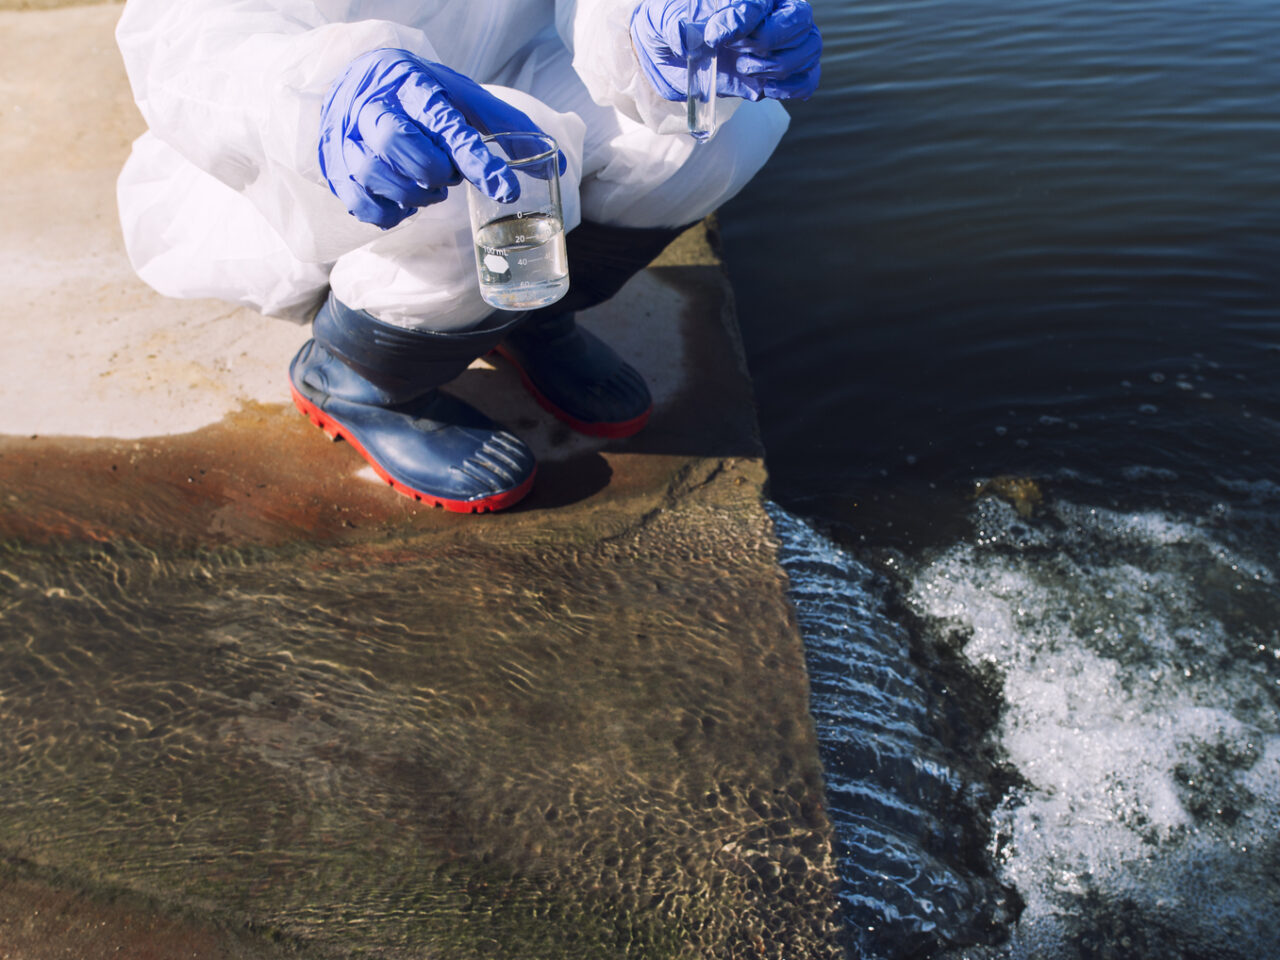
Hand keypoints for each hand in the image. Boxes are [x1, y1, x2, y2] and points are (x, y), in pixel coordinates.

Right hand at [319, 49, 543, 227]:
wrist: (358, 81)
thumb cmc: (421, 95)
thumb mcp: (464, 99)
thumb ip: (508, 130)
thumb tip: (556, 167)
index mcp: (414, 86)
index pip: (448, 126)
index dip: (480, 163)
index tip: (507, 190)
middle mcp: (373, 107)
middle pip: (399, 145)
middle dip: (433, 172)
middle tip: (447, 177)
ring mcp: (347, 138)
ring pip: (376, 175)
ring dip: (414, 194)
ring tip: (430, 188)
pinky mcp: (334, 166)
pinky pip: (360, 203)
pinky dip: (390, 213)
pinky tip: (404, 203)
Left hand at [630, 0, 821, 102]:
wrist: (671, 55)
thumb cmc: (670, 29)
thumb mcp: (662, 23)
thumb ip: (673, 26)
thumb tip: (686, 37)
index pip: (759, 0)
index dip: (742, 19)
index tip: (713, 36)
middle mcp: (773, 13)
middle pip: (799, 18)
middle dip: (770, 38)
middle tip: (739, 53)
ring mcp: (783, 43)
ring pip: (809, 47)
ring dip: (779, 65)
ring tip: (746, 69)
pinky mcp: (783, 73)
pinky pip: (808, 78)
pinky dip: (792, 87)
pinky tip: (766, 87)